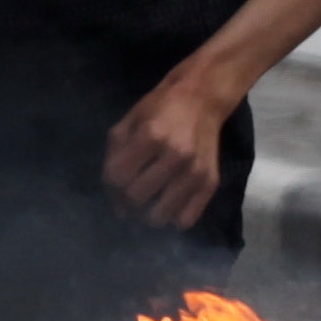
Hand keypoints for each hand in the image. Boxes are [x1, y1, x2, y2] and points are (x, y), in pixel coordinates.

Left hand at [105, 75, 236, 228]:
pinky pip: (186, 220)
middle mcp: (176, 155)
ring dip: (147, 214)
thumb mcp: (129, 122)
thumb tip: (115, 201)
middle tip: (130, 193)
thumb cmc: (159, 109)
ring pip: (160, 216)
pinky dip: (172, 219)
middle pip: (136, 198)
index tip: (115, 182)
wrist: (202, 100)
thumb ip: (113, 156)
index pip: (117, 178)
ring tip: (148, 202)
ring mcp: (196, 171)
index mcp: (152, 136)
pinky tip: (168, 205)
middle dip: (126, 200)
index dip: (109, 185)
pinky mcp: (211, 183)